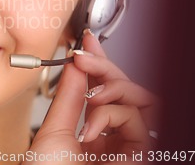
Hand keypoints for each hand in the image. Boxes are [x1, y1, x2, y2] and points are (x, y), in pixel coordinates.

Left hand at [73, 31, 159, 162]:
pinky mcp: (139, 157)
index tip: (86, 40)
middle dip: (106, 68)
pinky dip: (112, 115)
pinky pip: (138, 123)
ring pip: (140, 101)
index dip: (100, 62)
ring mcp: (127, 147)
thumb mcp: (53, 128)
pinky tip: (91, 127)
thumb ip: (68, 95)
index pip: (104, 90)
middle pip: (127, 90)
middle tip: (85, 58)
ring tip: (90, 95)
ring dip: (114, 88)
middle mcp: (113, 138)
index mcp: (93, 132)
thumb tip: (74, 63)